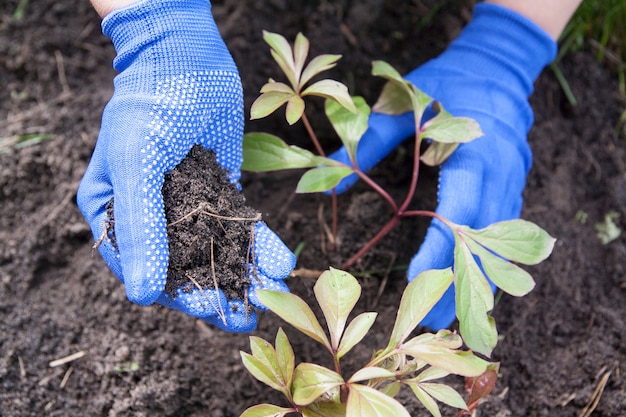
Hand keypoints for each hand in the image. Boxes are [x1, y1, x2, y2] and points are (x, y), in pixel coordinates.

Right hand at [77, 0, 294, 331]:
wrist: (185, 56)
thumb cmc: (149, 104)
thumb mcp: (136, 164)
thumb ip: (140, 228)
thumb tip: (142, 295)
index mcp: (115, 213)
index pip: (145, 268)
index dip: (179, 294)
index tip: (213, 312)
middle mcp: (152, 213)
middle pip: (185, 265)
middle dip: (218, 293)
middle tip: (249, 319)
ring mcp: (188, 202)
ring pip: (217, 249)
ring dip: (245, 274)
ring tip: (274, 296)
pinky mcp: (219, 187)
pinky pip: (239, 223)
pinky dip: (259, 242)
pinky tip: (282, 262)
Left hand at [330, 3, 556, 328]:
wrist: (499, 62)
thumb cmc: (448, 79)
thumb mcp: (407, 100)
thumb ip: (371, 139)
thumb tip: (334, 178)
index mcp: (477, 151)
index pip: (460, 212)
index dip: (439, 251)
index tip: (413, 281)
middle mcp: (504, 172)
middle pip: (487, 241)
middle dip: (462, 283)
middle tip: (435, 323)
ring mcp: (516, 179)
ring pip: (502, 243)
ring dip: (479, 281)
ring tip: (452, 316)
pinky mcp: (515, 183)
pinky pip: (505, 231)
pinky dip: (488, 260)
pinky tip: (471, 283)